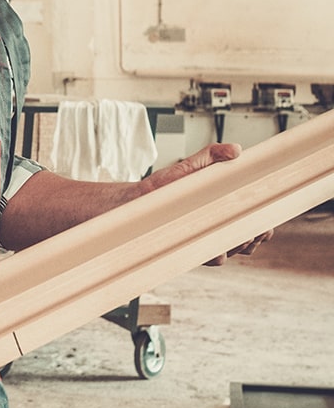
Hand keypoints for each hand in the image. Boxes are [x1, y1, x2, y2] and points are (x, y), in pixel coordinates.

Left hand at [139, 141, 274, 263]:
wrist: (139, 197)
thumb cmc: (167, 183)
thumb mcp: (192, 165)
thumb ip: (213, 154)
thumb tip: (236, 150)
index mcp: (225, 210)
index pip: (254, 224)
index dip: (265, 226)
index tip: (267, 221)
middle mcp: (217, 229)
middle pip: (249, 241)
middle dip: (256, 235)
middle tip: (254, 227)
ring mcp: (204, 240)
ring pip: (232, 250)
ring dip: (240, 244)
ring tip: (239, 233)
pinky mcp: (189, 248)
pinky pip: (210, 258)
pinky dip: (219, 253)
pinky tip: (220, 245)